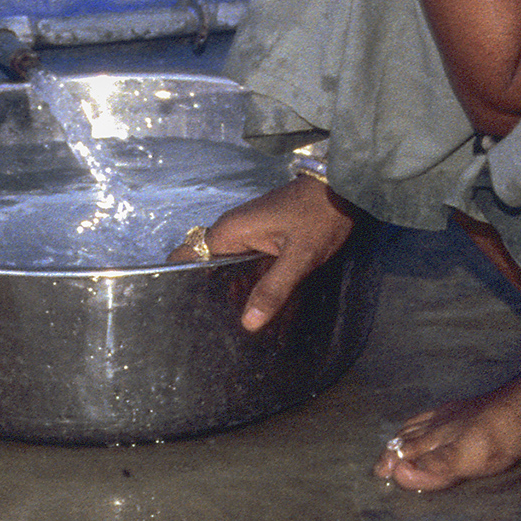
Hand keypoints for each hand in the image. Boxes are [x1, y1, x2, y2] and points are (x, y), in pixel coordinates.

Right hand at [166, 177, 356, 331]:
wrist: (344, 188)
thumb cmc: (320, 216)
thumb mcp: (300, 256)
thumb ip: (273, 289)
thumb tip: (247, 323)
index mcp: (231, 232)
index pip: (186, 255)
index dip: (177, 281)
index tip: (180, 312)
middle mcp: (233, 232)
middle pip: (206, 267)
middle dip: (207, 296)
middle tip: (209, 332)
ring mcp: (248, 234)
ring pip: (228, 268)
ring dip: (231, 293)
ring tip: (230, 331)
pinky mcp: (264, 238)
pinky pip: (246, 264)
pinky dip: (248, 283)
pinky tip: (256, 311)